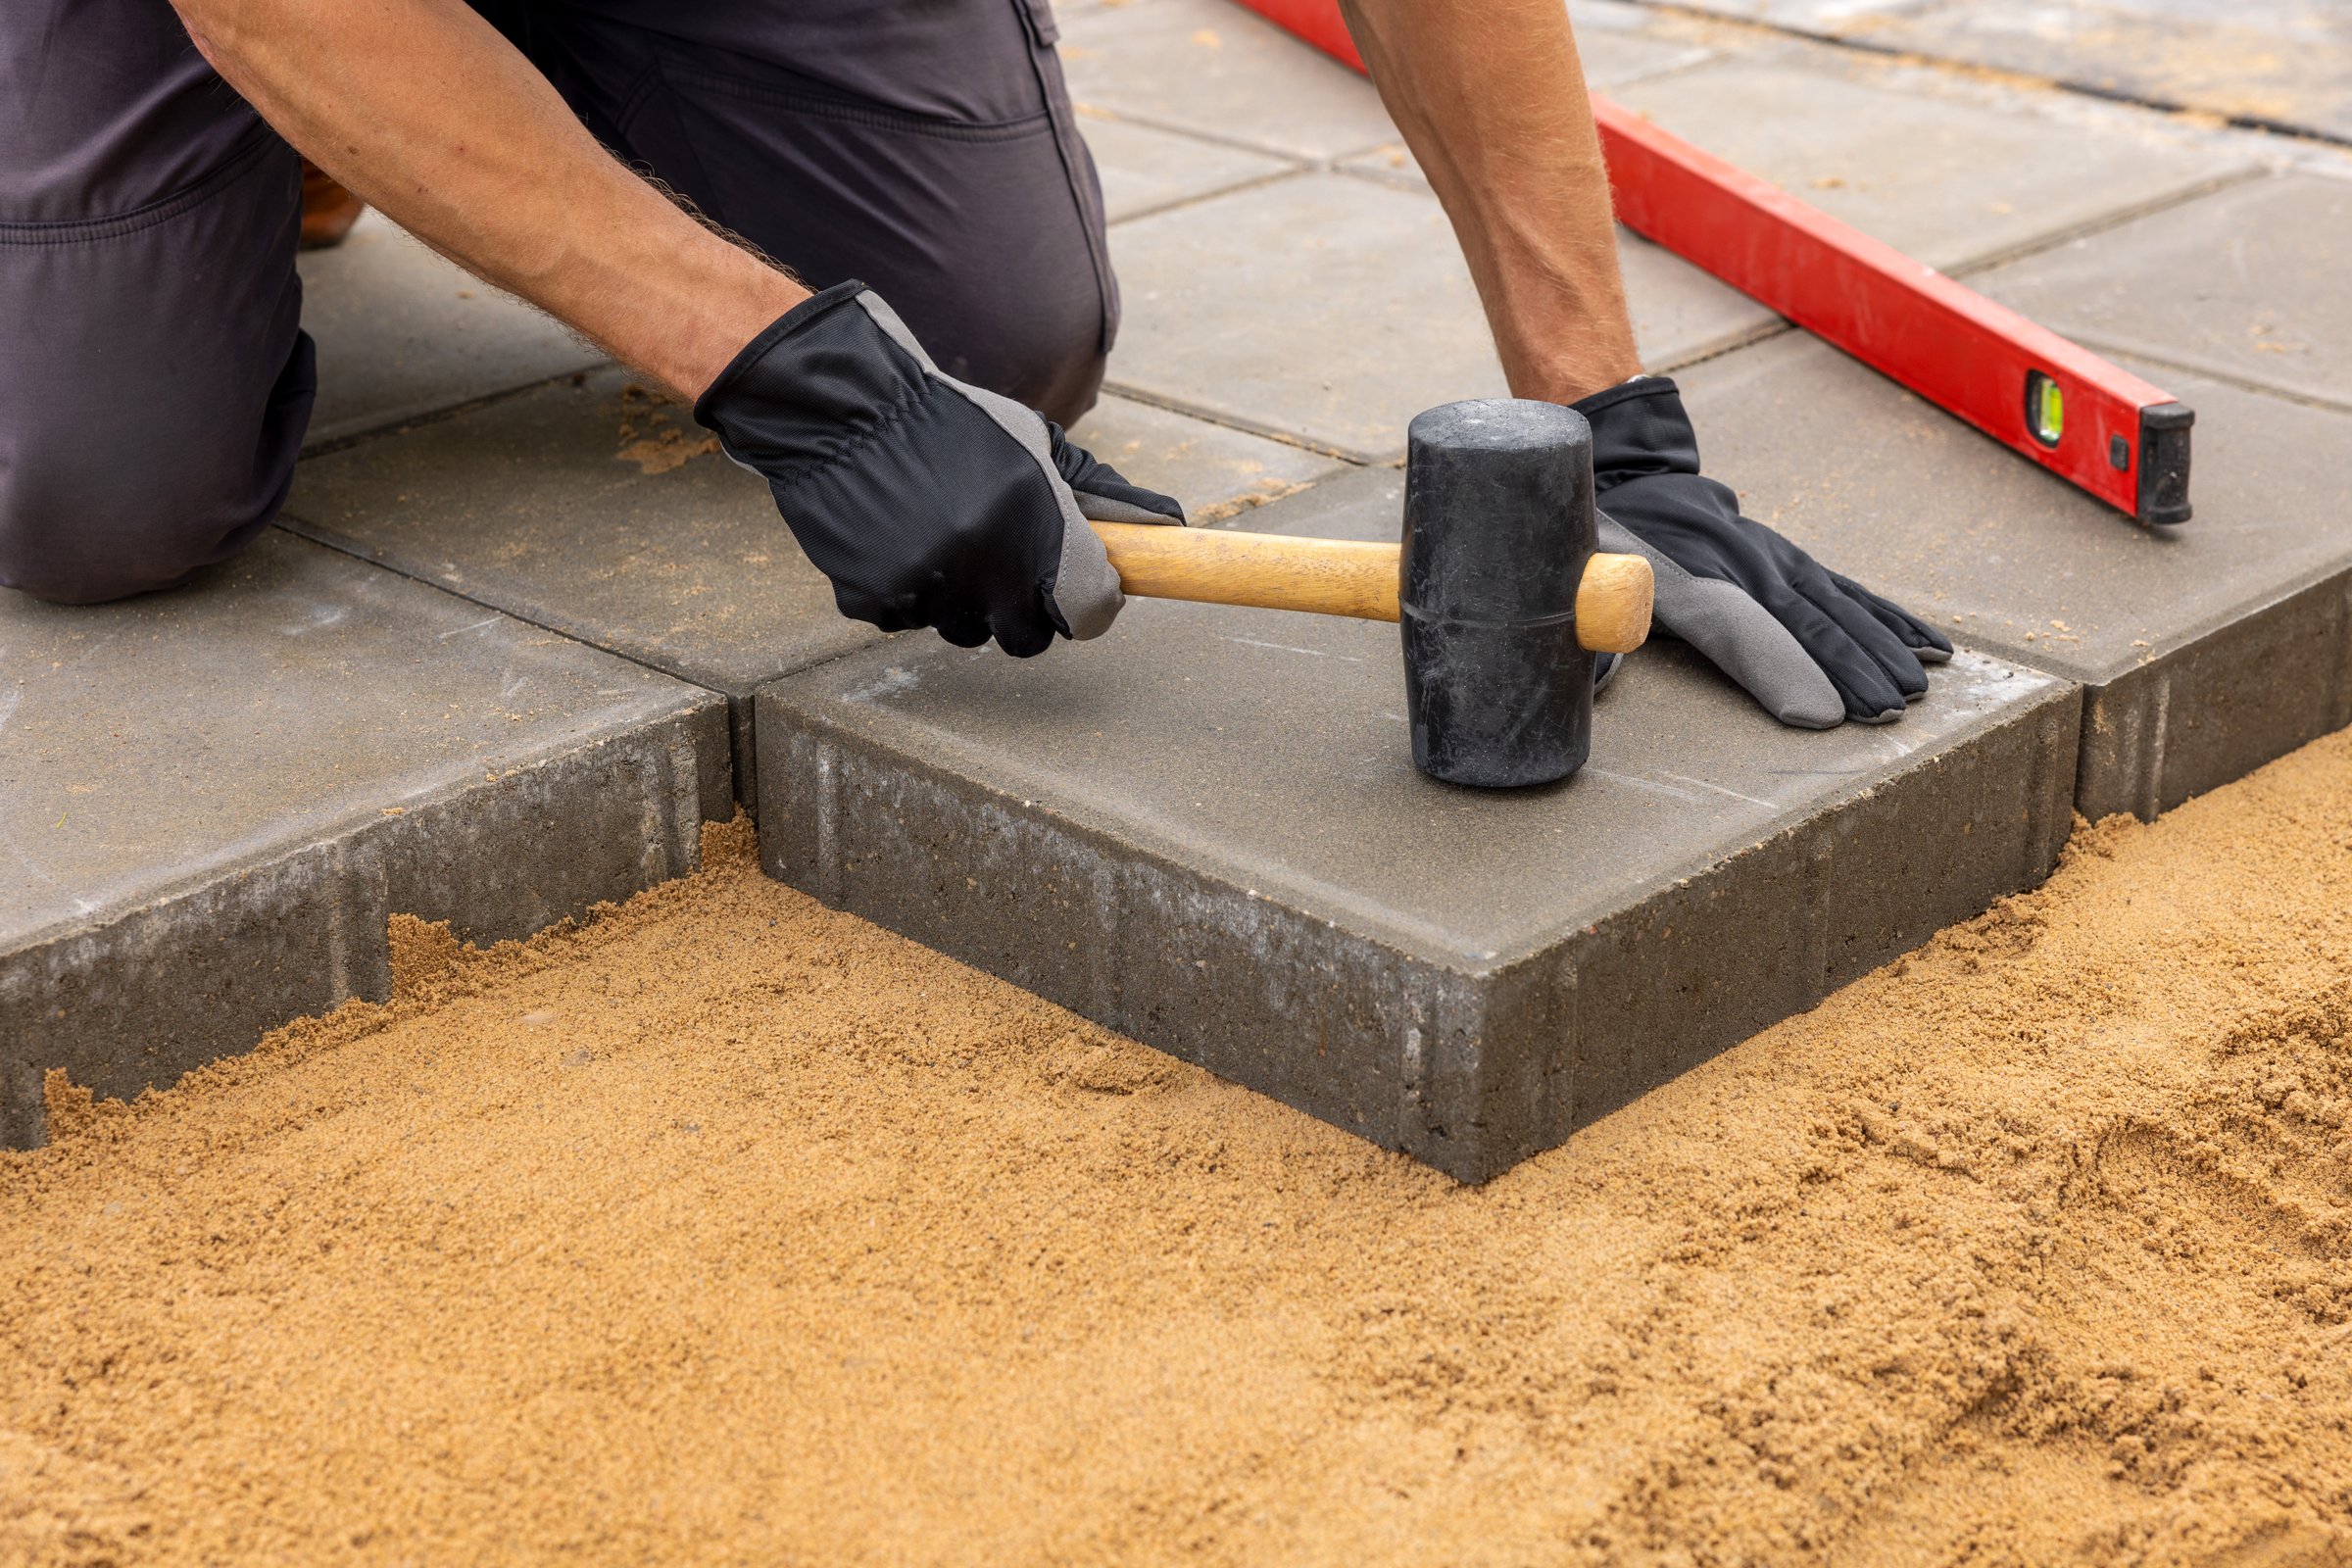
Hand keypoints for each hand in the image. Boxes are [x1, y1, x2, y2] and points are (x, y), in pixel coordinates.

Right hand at [694, 282, 1183, 655]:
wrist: (844, 408)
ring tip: (942, 535)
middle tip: (1006, 566)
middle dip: (1023, 611)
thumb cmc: (952, 421)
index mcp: (1036, 523)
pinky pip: (909, 619)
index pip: (1089, 612)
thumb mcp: (1036, 444)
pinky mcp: (874, 601)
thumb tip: (1169, 526)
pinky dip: (908, 590)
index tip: (1078, 589)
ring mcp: (926, 587)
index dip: (1088, 605)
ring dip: (963, 599)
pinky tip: (897, 536)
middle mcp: (984, 563)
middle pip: (1026, 638)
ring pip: (965, 629)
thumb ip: (1101, 495)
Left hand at [1573, 378, 1949, 725]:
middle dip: (1848, 669)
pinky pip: (1850, 593)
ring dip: (1878, 650)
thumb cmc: (1607, 542)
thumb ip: (1599, 601)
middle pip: (1803, 622)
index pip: (1734, 625)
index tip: (1817, 712)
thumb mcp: (1588, 568)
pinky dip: (1892, 620)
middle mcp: (1741, 565)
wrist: (1635, 479)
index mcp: (1682, 575)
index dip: (1776, 666)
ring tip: (1915, 691)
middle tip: (1887, 714)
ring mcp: (1775, 561)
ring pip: (1835, 607)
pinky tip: (1932, 647)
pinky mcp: (1793, 563)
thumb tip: (1600, 625)